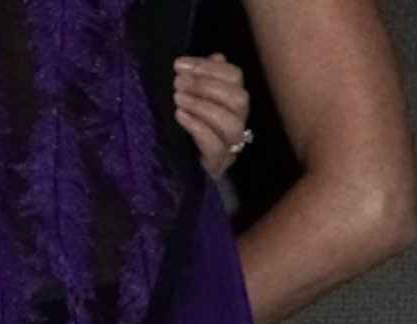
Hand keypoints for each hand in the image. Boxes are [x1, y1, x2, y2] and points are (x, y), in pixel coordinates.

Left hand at [173, 52, 250, 180]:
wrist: (184, 174)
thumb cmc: (188, 131)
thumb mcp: (193, 101)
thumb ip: (204, 78)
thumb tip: (216, 56)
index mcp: (233, 102)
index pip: (235, 76)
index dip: (208, 67)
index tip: (179, 65)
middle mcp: (238, 122)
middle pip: (239, 98)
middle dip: (206, 86)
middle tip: (177, 83)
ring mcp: (231, 146)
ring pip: (231, 123)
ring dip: (202, 106)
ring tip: (177, 99)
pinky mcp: (218, 165)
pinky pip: (215, 146)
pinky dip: (198, 128)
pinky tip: (180, 116)